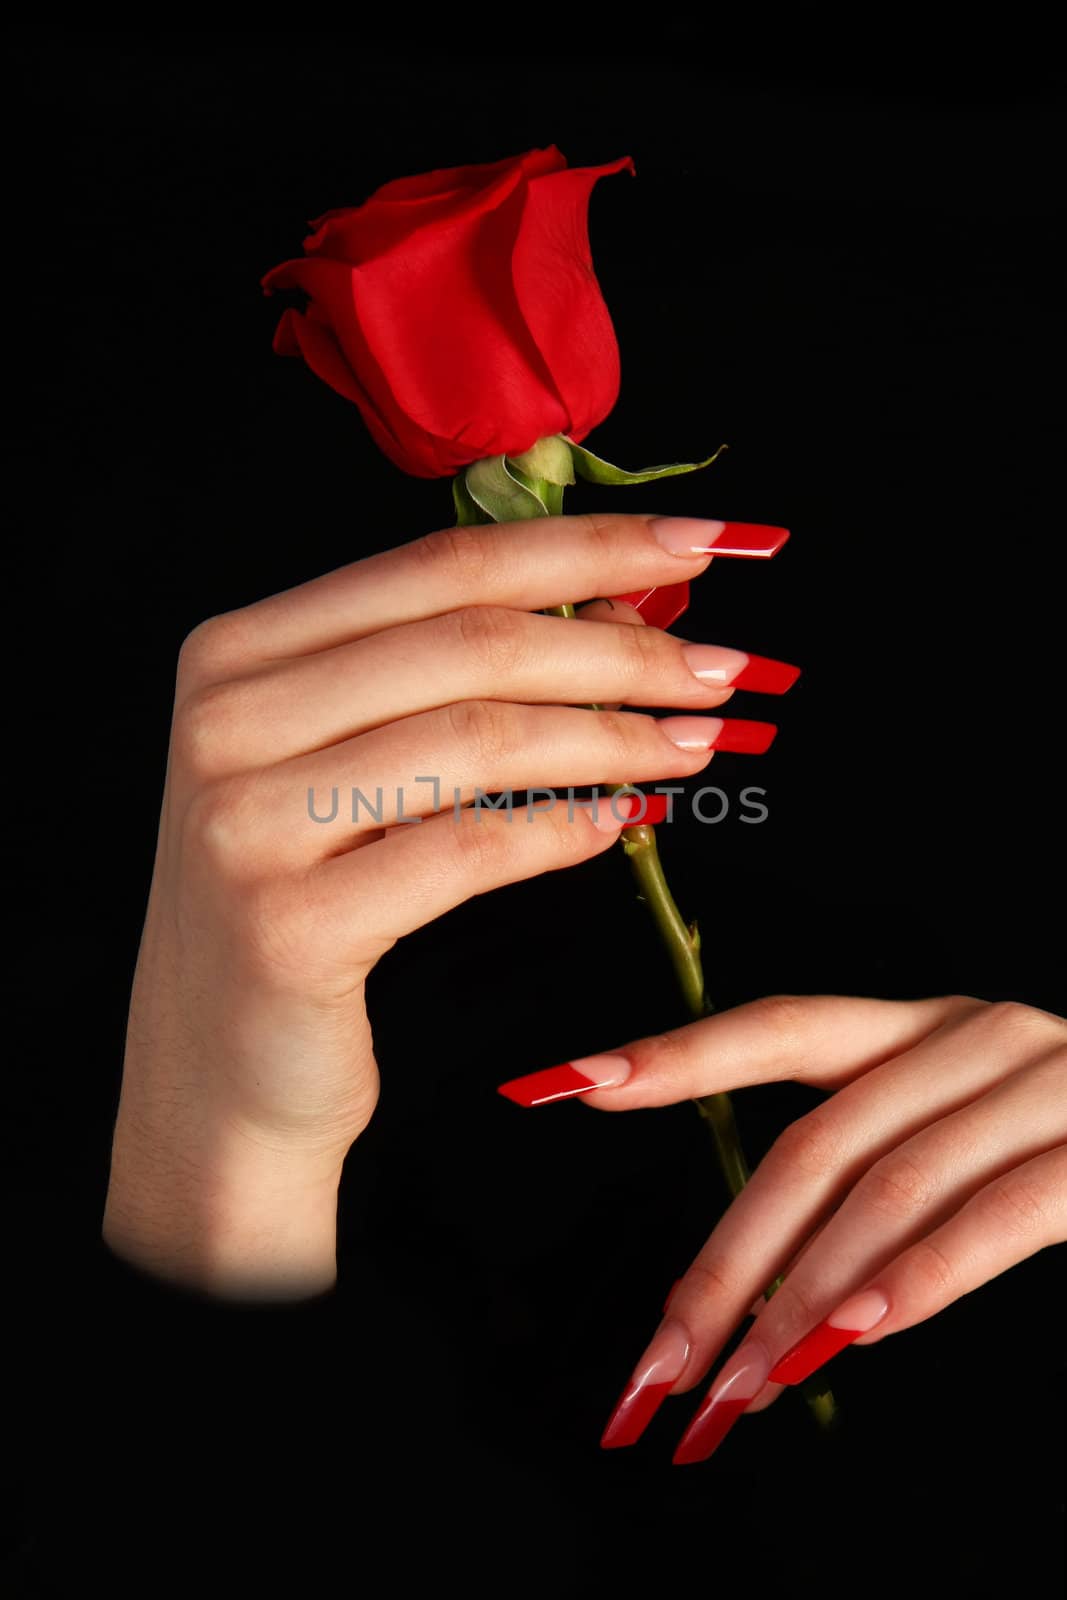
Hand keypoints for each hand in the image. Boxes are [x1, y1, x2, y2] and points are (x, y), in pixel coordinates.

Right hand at [103, 511, 794, 1298]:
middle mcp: (225, 719)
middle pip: (469, 643)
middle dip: (620, 649)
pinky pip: (465, 852)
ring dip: (609, 738)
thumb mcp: (350, 769)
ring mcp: (243, 822)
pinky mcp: (286, 925)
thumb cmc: (304, 906)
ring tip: (695, 746)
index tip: (703, 545)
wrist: (223, 1075)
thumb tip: (625, 610)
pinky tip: (619, 826)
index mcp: (239, 652)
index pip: (439, 565)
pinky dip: (559, 832)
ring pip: (476, 740)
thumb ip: (449, 684)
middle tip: (725, 669)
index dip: (584, 548)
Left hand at [497, 993, 1066, 1459]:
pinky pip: (998, 1215)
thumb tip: (754, 1290)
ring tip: (729, 1390)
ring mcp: (1048, 1083)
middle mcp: (978, 1035)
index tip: (560, 1085)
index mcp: (927, 1026)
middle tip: (652, 1369)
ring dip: (797, 1299)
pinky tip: (849, 1336)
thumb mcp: (960, 1134)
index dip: (672, 1054)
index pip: (780, 1025)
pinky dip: (917, 1278)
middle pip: (813, 1141)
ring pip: (888, 1184)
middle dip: (720, 1264)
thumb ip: (869, 1180)